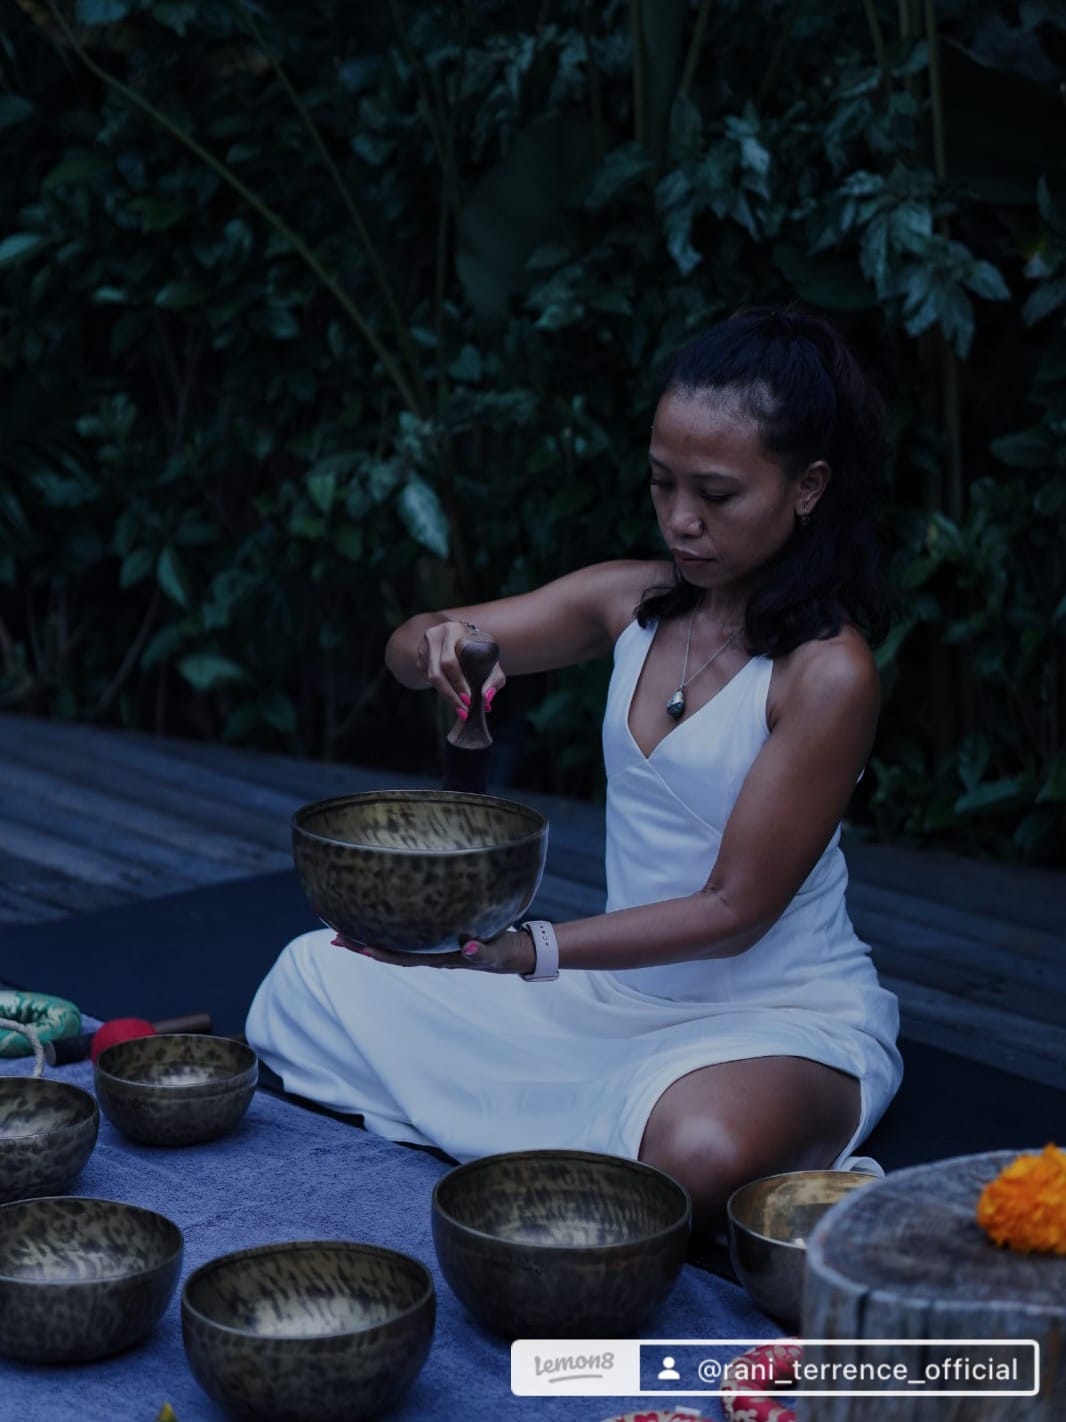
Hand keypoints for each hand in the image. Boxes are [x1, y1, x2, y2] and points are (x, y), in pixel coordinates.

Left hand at [331, 928, 535, 974]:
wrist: (513, 952)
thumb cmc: (503, 952)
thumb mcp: (495, 952)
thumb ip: (482, 950)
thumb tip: (466, 945)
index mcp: (439, 958)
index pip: (404, 957)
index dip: (382, 953)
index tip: (360, 947)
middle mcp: (429, 953)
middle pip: (390, 951)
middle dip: (362, 945)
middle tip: (334, 937)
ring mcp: (431, 945)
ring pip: (393, 943)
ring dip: (368, 937)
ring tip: (342, 929)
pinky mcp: (435, 934)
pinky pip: (405, 933)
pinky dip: (387, 927)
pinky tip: (375, 917)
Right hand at [415, 621, 505, 716]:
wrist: (460, 636)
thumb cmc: (478, 648)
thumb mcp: (491, 658)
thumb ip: (495, 678)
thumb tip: (486, 698)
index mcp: (452, 630)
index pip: (451, 661)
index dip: (459, 682)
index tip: (470, 699)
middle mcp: (434, 636)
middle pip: (437, 672)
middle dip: (452, 694)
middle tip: (464, 709)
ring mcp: (424, 648)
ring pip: (431, 677)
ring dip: (447, 695)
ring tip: (460, 708)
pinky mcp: (420, 659)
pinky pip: (428, 679)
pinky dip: (442, 690)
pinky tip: (454, 696)